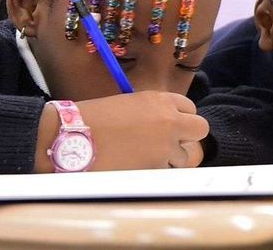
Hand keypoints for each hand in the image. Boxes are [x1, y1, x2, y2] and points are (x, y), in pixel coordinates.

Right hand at [35, 91, 208, 172]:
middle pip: (200, 129)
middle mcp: (170, 121)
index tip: (171, 124)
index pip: (191, 108)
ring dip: (170, 158)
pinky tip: (137, 166)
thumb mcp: (130, 104)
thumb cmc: (94, 118)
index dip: (181, 117)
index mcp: (161, 100)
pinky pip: (166, 172)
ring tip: (145, 156)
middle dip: (188, 137)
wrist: (72, 136)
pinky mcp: (155, 168)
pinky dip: (155, 172)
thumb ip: (154, 112)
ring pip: (184, 156)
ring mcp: (165, 146)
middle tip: (171, 142)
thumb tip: (167, 123)